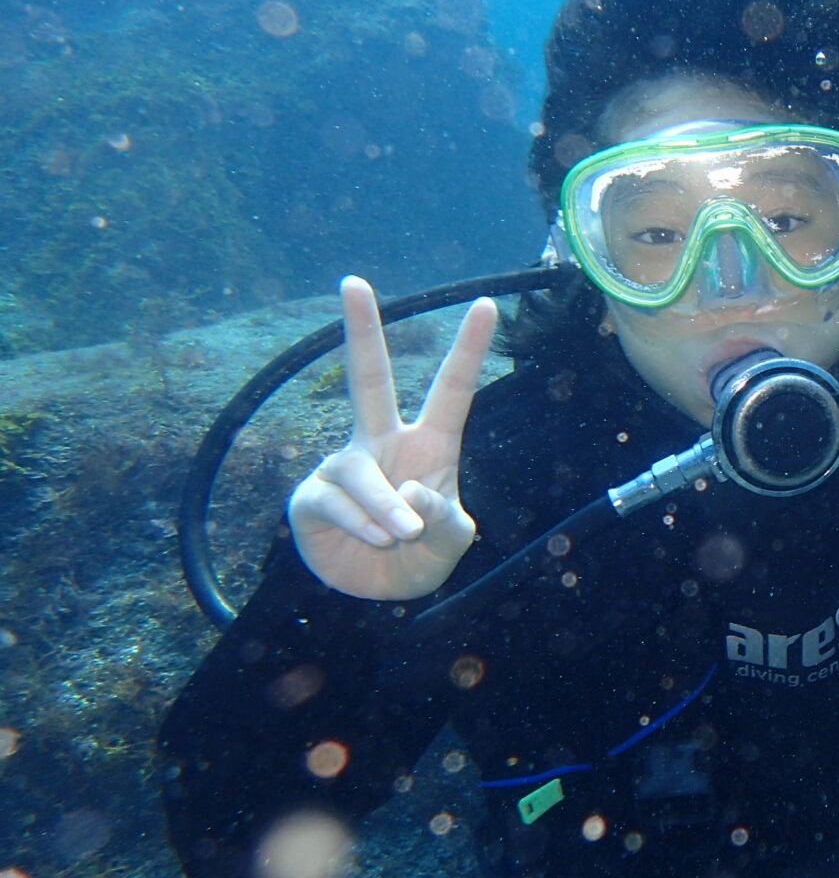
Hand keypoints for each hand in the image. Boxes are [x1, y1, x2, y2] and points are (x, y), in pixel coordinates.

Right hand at [288, 276, 497, 599]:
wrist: (378, 595)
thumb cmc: (420, 556)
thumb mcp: (451, 544)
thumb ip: (447, 522)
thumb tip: (410, 493)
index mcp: (430, 444)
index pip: (451, 390)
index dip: (469, 349)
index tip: (488, 304)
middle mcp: (383, 443)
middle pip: (369, 379)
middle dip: (361, 330)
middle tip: (353, 282)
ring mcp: (345, 466)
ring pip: (361, 471)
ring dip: (386, 509)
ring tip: (401, 535)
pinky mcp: (312, 497)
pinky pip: (335, 501)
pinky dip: (361, 525)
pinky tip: (374, 540)